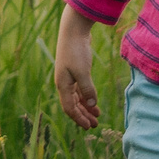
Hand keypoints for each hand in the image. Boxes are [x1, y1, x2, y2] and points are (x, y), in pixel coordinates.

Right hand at [54, 6, 100, 129]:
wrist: (73, 31)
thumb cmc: (76, 50)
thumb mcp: (83, 72)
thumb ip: (87, 90)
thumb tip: (92, 106)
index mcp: (62, 85)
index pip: (69, 108)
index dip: (78, 118)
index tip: (88, 127)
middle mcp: (64, 83)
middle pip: (73, 105)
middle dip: (83, 116)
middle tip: (94, 126)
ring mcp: (69, 77)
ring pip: (77, 98)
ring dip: (86, 108)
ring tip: (96, 117)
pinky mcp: (76, 71)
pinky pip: (80, 90)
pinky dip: (87, 98)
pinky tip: (94, 103)